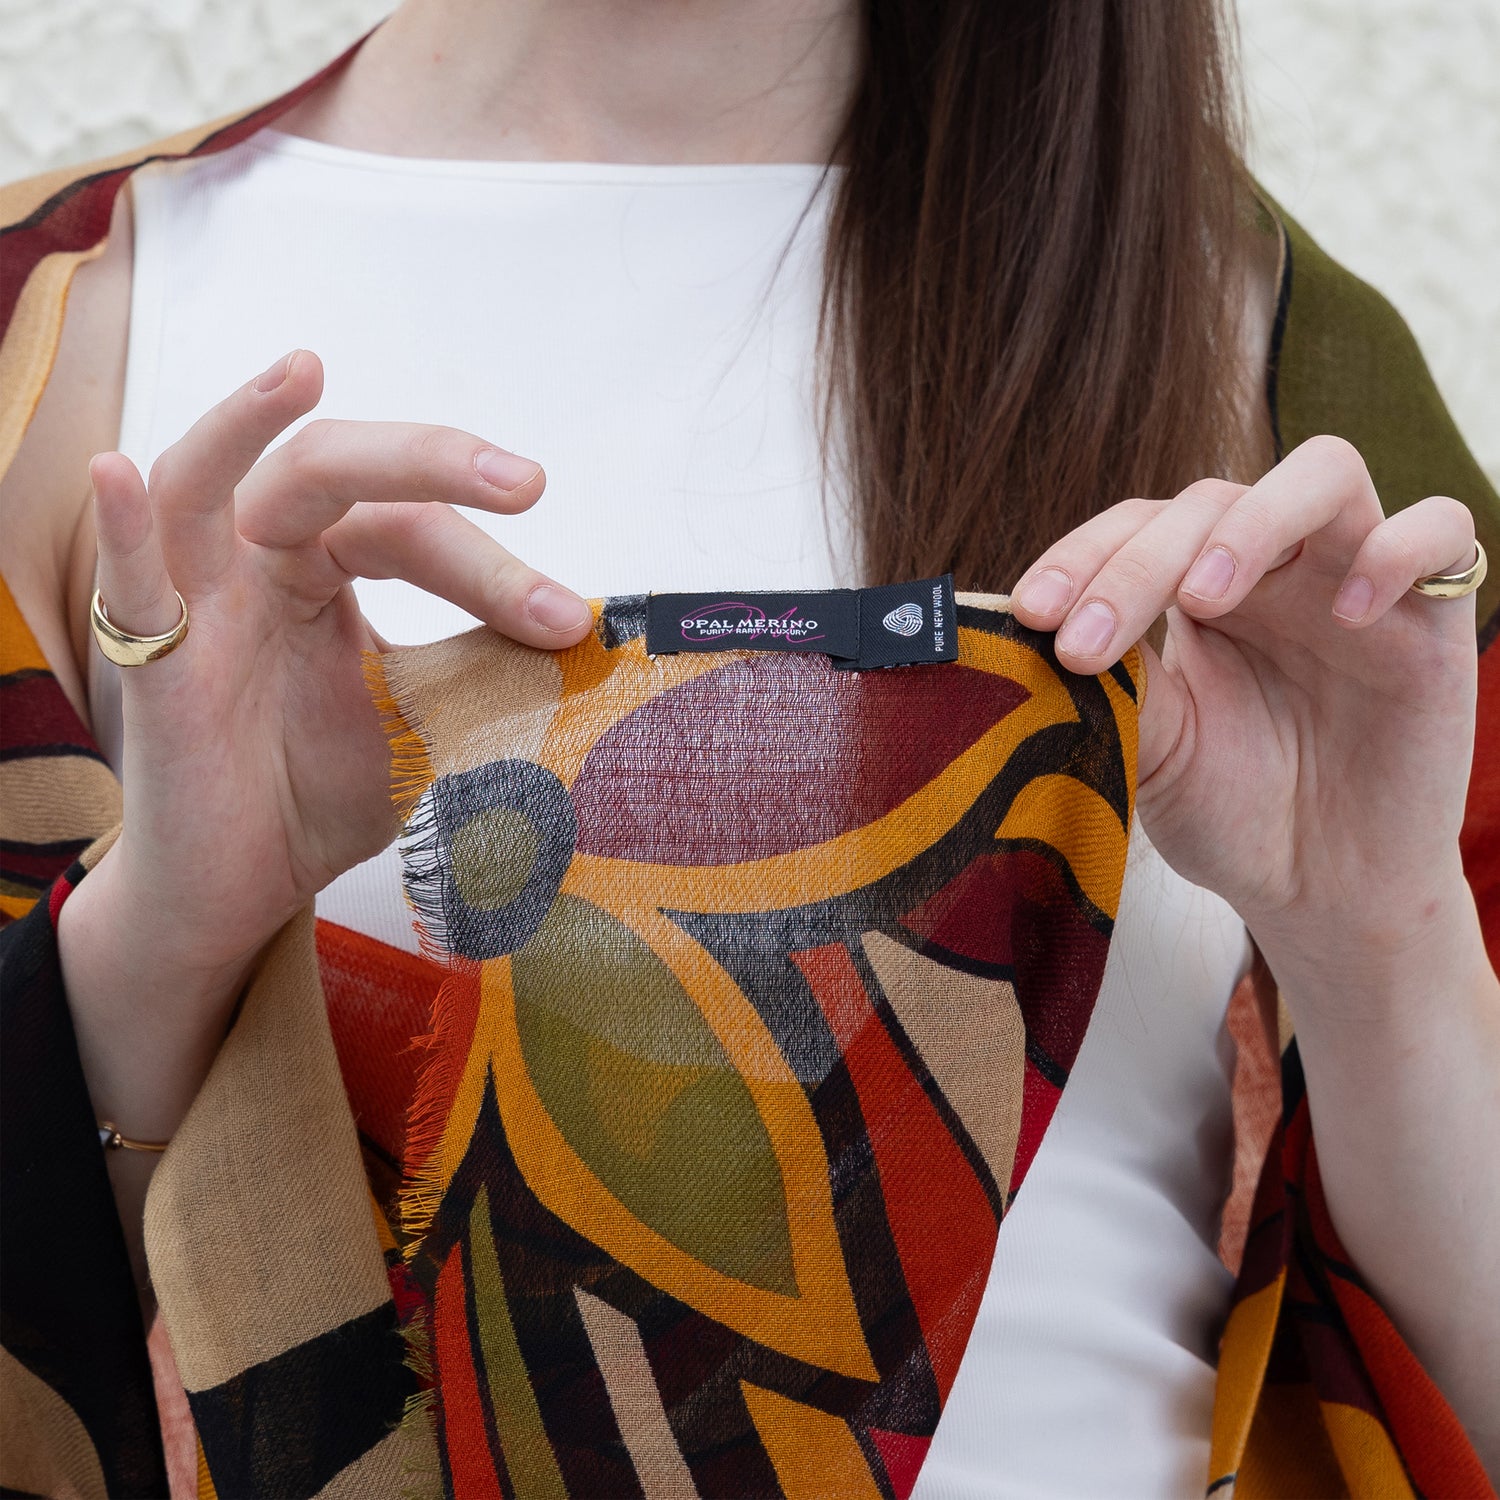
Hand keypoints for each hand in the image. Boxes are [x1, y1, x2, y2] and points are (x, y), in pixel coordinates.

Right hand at [84, 348, 592, 977]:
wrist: (245, 888)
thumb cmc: (322, 794)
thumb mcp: (426, 726)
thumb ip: (484, 675)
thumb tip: (586, 645)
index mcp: (325, 571)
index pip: (413, 532)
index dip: (496, 568)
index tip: (569, 618)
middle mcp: (259, 564)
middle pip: (332, 476)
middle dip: (430, 464)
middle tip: (527, 482)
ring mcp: (198, 602)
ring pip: (212, 483)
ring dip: (250, 422)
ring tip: (303, 370)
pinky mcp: (150, 661)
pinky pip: (127, 585)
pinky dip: (122, 527)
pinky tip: (119, 471)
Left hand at [1010, 434, 1479, 988]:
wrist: (1320, 890)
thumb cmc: (1229, 813)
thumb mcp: (1153, 749)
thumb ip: (1114, 682)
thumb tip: (1034, 634)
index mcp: (1196, 590)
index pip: (1139, 525)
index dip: (1082, 556)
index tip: (1031, 615)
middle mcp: (1274, 570)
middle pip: (1209, 500)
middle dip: (1137, 563)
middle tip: (1085, 642)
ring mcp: (1354, 579)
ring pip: (1323, 472)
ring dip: (1253, 523)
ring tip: (1200, 600)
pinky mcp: (1435, 617)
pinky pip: (1443, 529)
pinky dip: (1396, 551)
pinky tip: (1345, 615)